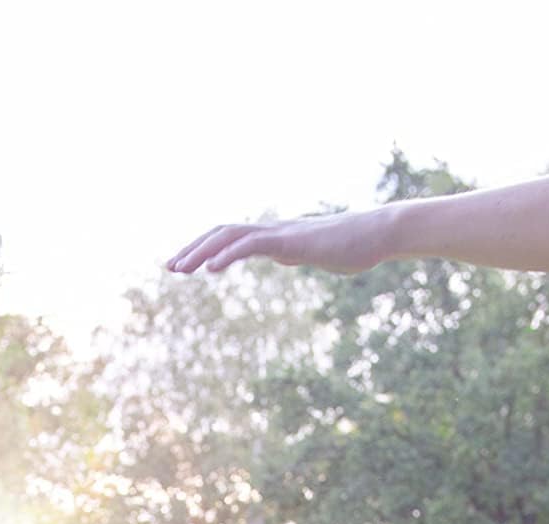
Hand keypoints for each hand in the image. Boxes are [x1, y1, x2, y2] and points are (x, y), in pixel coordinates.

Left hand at [166, 207, 390, 277]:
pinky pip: (252, 244)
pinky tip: (211, 269)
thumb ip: (296, 252)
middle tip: (169, 267)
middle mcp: (272, 229)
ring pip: (230, 235)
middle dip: (193, 248)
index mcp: (275, 235)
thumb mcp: (316, 252)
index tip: (185, 264)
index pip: (231, 236)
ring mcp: (280, 232)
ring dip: (201, 251)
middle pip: (221, 232)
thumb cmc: (354, 245)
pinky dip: (228, 255)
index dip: (205, 247)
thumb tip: (287, 255)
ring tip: (179, 268)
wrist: (378, 234)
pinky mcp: (290, 240)